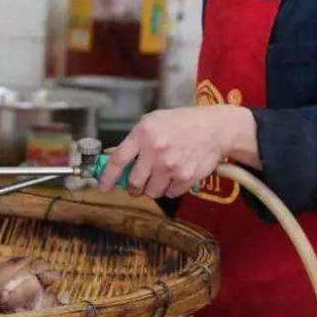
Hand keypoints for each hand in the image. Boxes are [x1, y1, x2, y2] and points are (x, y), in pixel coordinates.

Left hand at [98, 105, 258, 198]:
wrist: (214, 129)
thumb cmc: (181, 123)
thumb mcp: (153, 122)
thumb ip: (134, 140)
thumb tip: (114, 159)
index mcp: (143, 134)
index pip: (118, 160)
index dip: (108, 177)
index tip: (103, 187)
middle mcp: (155, 150)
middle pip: (134, 182)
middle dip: (133, 187)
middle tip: (136, 186)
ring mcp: (171, 165)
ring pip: (151, 192)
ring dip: (152, 189)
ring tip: (160, 177)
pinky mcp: (186, 177)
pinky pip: (170, 194)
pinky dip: (170, 189)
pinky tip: (175, 176)